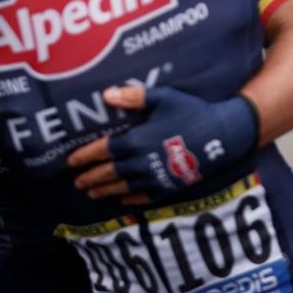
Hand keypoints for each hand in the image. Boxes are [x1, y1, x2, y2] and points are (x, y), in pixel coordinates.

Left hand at [68, 86, 257, 202]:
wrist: (222, 135)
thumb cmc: (192, 111)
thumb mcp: (163, 97)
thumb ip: (133, 96)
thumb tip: (105, 94)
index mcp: (136, 140)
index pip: (103, 150)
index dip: (85, 156)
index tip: (70, 162)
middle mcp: (141, 162)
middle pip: (109, 173)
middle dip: (90, 177)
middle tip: (76, 182)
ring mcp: (155, 177)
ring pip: (123, 187)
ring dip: (104, 190)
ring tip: (91, 194)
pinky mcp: (169, 186)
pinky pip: (144, 196)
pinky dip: (130, 198)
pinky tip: (122, 198)